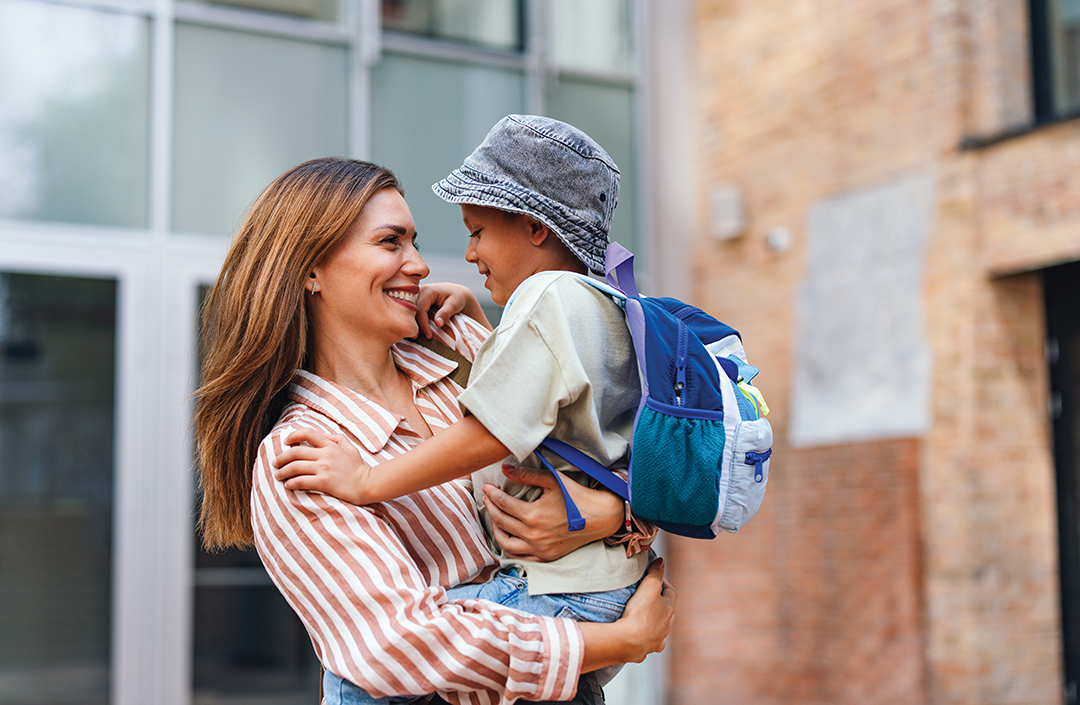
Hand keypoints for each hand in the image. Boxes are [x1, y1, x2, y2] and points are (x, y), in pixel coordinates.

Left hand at [272, 427, 371, 504]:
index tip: (286, 442)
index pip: (308, 434)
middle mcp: (326, 455)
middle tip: (275, 463)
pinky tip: (289, 485)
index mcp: (331, 445)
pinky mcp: (324, 482)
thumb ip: (336, 439)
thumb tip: (321, 435)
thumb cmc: (358, 468)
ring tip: (278, 475)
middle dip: (281, 457)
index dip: (293, 435)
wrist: (367, 484)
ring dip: (283, 472)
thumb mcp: (350, 448)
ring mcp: (324, 469)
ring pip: (295, 467)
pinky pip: (301, 481)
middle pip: (295, 452)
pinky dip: (291, 483)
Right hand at [415, 282, 491, 337]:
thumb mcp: (454, 305)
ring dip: (412, 323)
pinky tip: (416, 330)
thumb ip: (445, 313)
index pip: (420, 309)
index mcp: (428, 290)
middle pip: (411, 310)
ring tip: (415, 336)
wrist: (457, 293)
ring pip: (409, 311)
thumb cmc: (457, 298)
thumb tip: (437, 324)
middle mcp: (419, 291)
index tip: (429, 336)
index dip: (423, 324)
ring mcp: (416, 296)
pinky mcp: (415, 301)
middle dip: (414, 324)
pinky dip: (414, 320)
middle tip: (416, 338)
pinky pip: (411, 311)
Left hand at [481, 464, 624, 561]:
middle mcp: (533, 535)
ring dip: (496, 530)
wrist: (600, 517)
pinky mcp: (545, 557)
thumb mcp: (552, 480)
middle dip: (491, 508)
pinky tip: (508, 536)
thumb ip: (526, 474)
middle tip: (488, 498)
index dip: (492, 494)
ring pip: (505, 543)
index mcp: (533, 515)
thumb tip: (504, 467)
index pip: (502, 504)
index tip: (487, 487)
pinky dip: (509, 547)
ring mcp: (539, 549)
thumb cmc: (576, 496)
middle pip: (501, 521)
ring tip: (495, 518)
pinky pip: (519, 557)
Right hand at [577, 558, 675, 670]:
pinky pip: (650, 645)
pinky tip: (642, 640)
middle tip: (650, 598)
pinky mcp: (646, 650)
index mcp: (669, 609)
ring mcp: (657, 639)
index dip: (665, 585)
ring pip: (662, 631)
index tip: (657, 580)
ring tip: (646, 619)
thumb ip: (656, 572)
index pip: (671, 593)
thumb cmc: (640, 613)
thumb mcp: (649, 586)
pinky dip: (648, 641)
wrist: (629, 641)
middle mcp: (666, 626)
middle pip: (668, 613)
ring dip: (657, 624)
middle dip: (662, 605)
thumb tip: (662, 561)